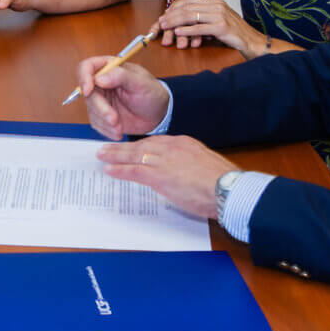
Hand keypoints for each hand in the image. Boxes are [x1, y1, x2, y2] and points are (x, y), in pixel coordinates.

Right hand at [75, 57, 170, 139]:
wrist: (158, 115)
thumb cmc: (152, 93)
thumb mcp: (141, 83)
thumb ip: (121, 76)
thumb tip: (99, 78)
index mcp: (109, 68)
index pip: (87, 67)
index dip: (84, 77)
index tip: (89, 90)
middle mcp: (101, 83)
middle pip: (88, 93)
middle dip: (100, 108)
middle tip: (114, 119)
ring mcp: (100, 100)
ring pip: (91, 111)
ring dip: (105, 122)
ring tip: (120, 127)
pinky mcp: (102, 116)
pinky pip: (96, 124)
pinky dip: (106, 130)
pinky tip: (119, 131)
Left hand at [97, 135, 239, 219]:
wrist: (227, 188)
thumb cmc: (222, 183)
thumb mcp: (205, 166)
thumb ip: (190, 167)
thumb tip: (182, 176)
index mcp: (184, 143)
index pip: (156, 142)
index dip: (140, 146)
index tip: (131, 148)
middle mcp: (171, 147)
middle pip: (141, 145)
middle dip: (123, 147)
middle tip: (107, 147)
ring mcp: (164, 160)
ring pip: (133, 155)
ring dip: (115, 156)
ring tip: (102, 156)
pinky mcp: (158, 176)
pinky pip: (134, 170)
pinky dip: (120, 169)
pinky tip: (109, 169)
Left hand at [158, 0, 263, 55]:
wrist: (255, 42)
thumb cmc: (236, 35)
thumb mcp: (218, 23)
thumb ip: (204, 20)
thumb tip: (185, 23)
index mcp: (216, 3)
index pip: (190, 1)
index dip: (175, 7)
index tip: (164, 15)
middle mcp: (218, 6)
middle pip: (189, 8)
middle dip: (172, 14)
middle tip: (160, 21)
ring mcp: (220, 15)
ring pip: (191, 16)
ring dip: (175, 21)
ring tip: (165, 26)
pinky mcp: (222, 27)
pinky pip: (200, 28)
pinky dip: (187, 30)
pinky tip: (178, 33)